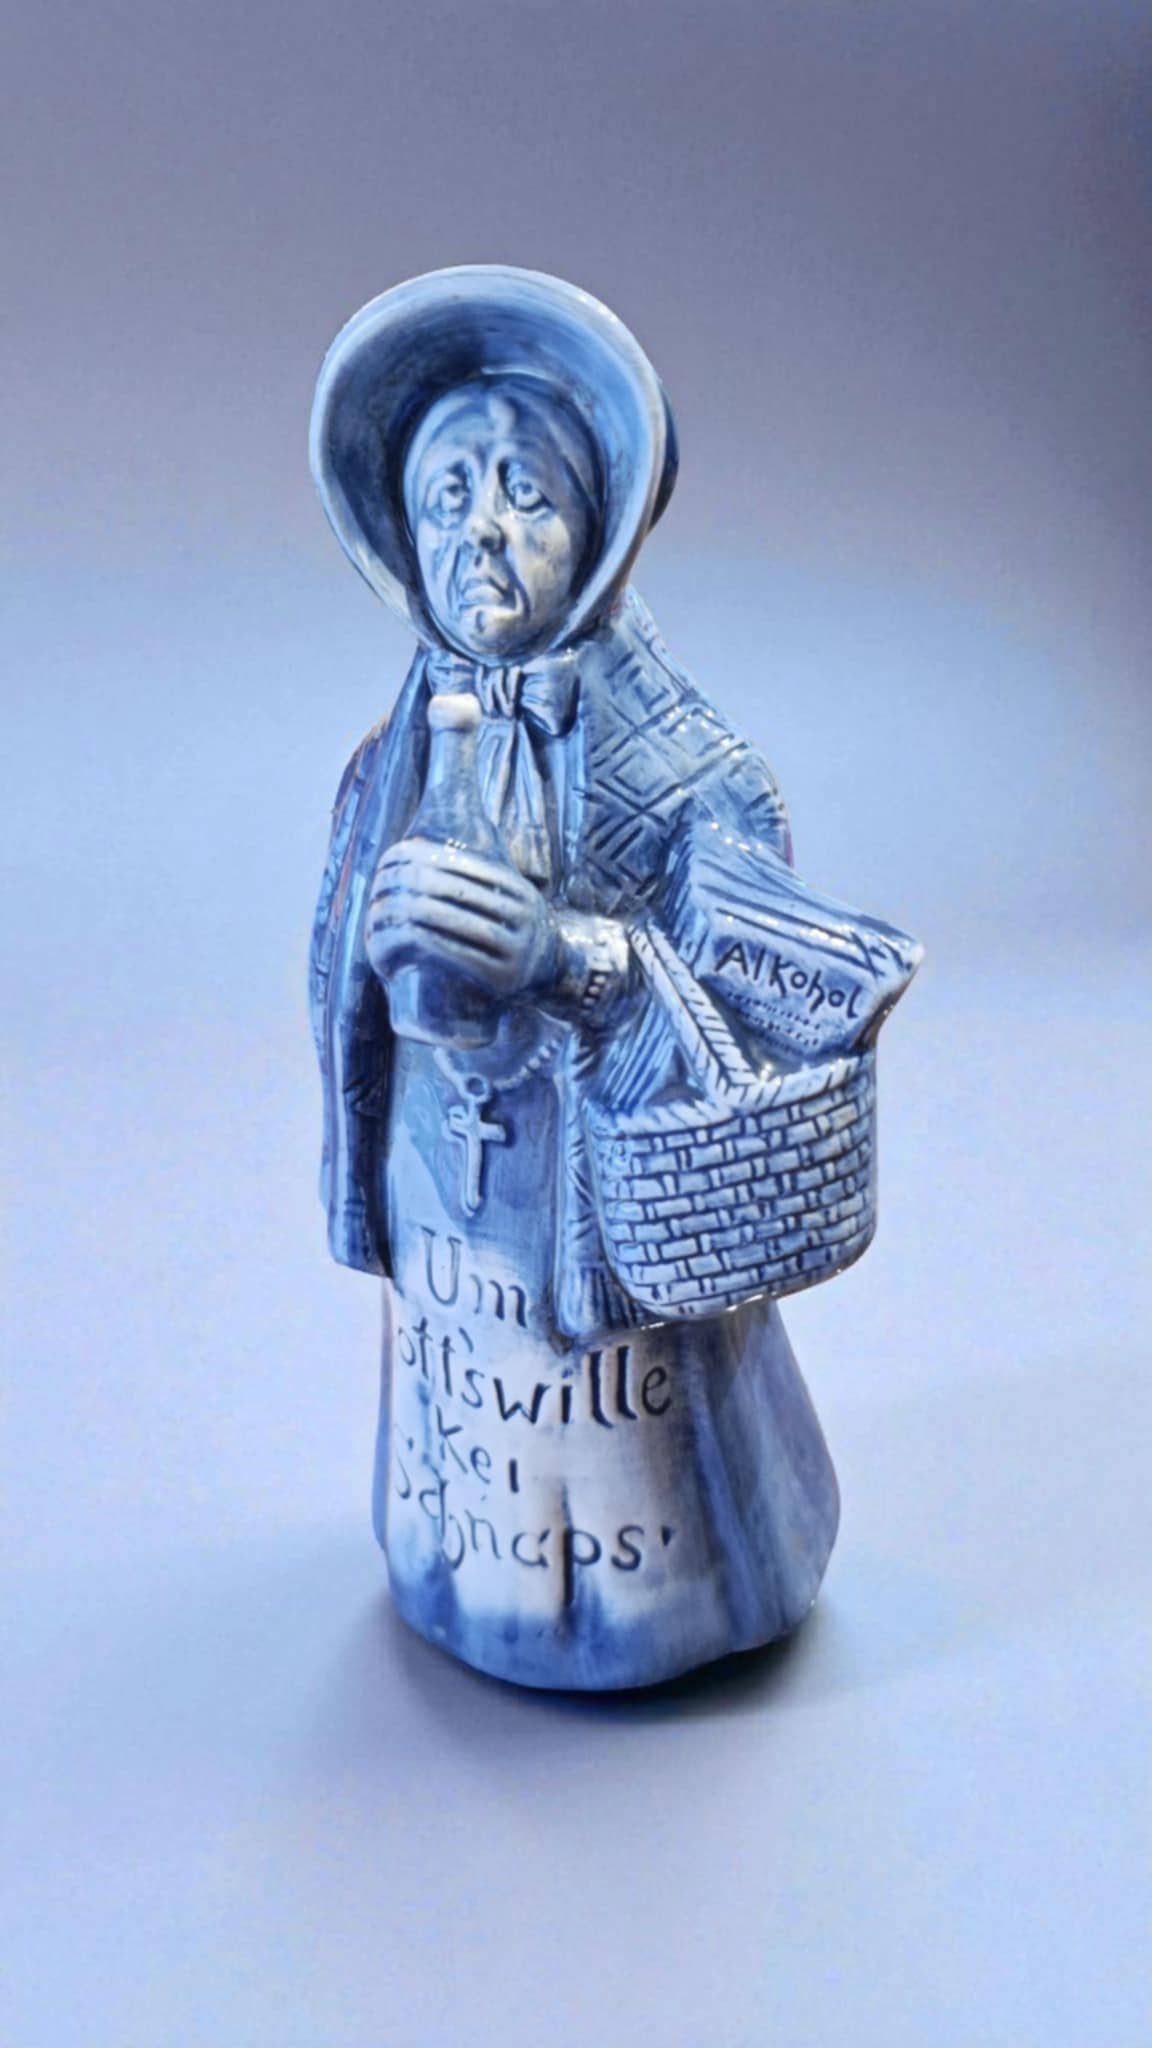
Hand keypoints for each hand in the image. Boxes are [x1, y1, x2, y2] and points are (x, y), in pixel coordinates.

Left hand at [366, 837, 559, 996]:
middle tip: (392, 884)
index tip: (403, 856)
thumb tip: (444, 838)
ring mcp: (518, 949)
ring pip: (464, 924)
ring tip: (397, 908)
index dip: (436, 860)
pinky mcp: (506, 978)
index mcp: (522, 893)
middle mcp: (526, 918)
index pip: (473, 867)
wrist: (553, 974)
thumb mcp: (512, 901)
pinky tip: (415, 938)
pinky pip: (467, 957)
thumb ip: (485, 880)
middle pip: (464, 894)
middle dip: (423, 886)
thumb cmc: (513, 933)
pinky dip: (438, 945)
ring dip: (426, 914)